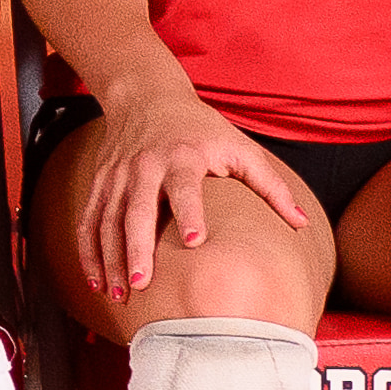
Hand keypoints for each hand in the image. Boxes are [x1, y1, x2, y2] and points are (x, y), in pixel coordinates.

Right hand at [74, 84, 302, 316]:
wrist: (146, 95)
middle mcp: (145, 165)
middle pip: (137, 210)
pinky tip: (95, 281)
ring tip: (119, 294)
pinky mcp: (100, 183)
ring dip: (110, 259)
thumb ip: (270, 185)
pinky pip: (89, 220)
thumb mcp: (240, 147)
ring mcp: (117, 175)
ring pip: (107, 220)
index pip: (184, 186)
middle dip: (137, 248)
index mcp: (183, 156)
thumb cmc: (202, 128)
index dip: (189, 212)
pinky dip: (88, 251)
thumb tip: (302, 223)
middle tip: (143, 284)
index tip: (194, 241)